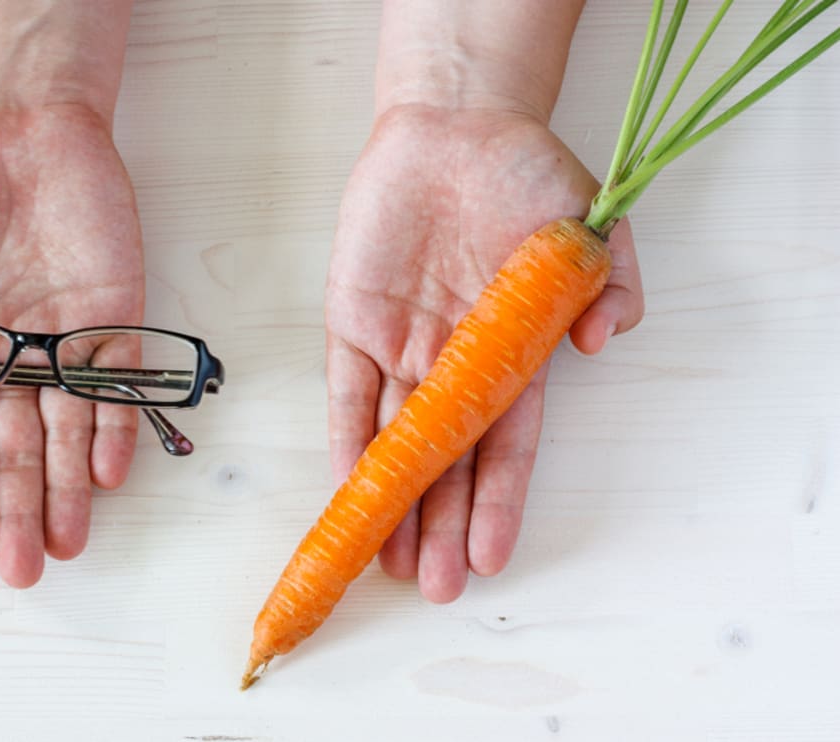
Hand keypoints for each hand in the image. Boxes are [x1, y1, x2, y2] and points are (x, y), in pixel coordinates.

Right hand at [0, 102, 143, 586]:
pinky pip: (117, 382)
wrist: (21, 121)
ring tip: (69, 542)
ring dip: (70, 487)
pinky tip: (108, 472)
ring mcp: (66, 339)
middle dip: (21, 507)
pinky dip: (115, 425)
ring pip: (70, 428)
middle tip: (27, 568)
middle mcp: (12, 355)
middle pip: (17, 447)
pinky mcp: (116, 315)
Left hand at [325, 104, 643, 601]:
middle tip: (432, 585)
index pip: (505, 446)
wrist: (456, 128)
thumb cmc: (527, 176)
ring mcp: (401, 347)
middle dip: (439, 523)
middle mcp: (456, 364)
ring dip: (390, 500)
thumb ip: (611, 283)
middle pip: (446, 460)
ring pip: (393, 439)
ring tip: (386, 562)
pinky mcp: (352, 322)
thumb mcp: (593, 224)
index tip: (487, 558)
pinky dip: (344, 438)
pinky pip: (345, 391)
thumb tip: (601, 341)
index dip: (496, 502)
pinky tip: (347, 488)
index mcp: (514, 355)